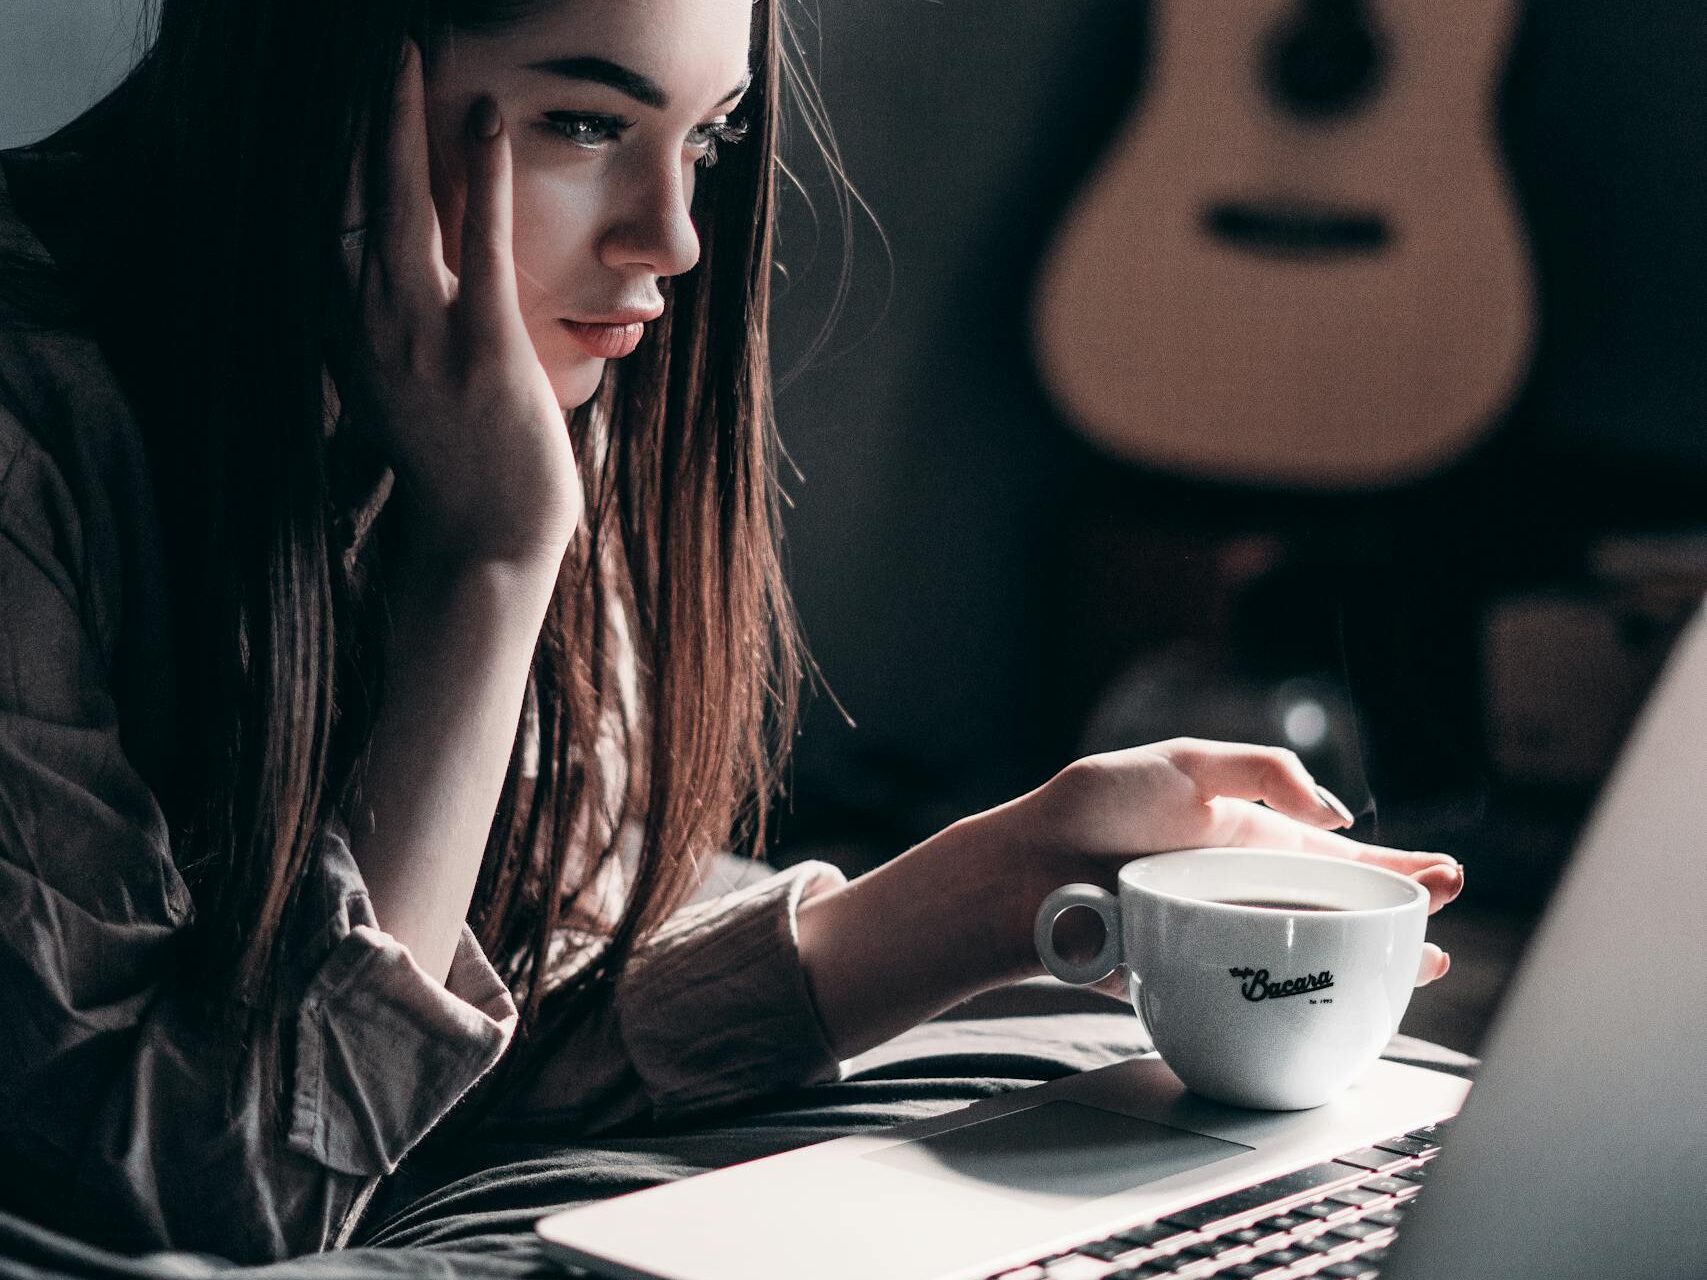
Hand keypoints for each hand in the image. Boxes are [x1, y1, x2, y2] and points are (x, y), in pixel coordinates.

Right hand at [341, 42, 581, 569]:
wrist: (484, 545)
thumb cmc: (457, 472)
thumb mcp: (403, 395)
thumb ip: (390, 338)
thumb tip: (397, 291)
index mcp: (348, 338)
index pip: (323, 227)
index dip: (323, 158)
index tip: (329, 104)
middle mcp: (369, 330)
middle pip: (346, 199)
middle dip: (353, 117)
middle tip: (369, 51)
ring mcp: (422, 338)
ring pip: (400, 206)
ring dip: (401, 123)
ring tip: (405, 55)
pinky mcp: (482, 347)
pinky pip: (479, 243)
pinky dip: (482, 176)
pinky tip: (486, 120)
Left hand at [987, 738, 1461, 996]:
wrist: (1023, 869)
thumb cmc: (1094, 806)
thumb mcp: (1187, 762)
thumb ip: (1263, 772)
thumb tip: (1336, 816)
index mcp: (1246, 838)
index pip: (1334, 856)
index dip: (1391, 866)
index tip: (1443, 877)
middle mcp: (1242, 890)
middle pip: (1335, 910)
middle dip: (1396, 916)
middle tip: (1446, 920)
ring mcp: (1220, 935)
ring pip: (1308, 956)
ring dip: (1367, 962)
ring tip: (1422, 966)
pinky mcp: (1193, 974)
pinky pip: (1258, 993)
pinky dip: (1303, 1001)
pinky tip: (1340, 1005)